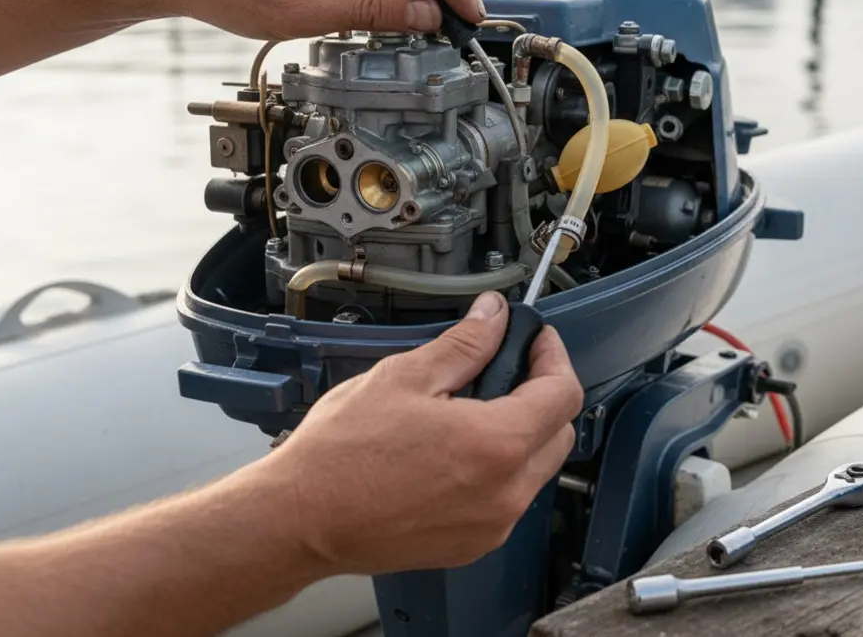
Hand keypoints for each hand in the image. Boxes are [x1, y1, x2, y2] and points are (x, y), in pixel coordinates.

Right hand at [256, 291, 583, 575]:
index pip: (563, 393)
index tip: (535, 340)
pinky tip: (458, 450)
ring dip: (523, 433)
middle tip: (507, 368)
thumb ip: (464, 345)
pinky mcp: (473, 544)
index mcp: (497, 444)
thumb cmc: (341, 455)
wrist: (299, 520)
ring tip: (473, 409)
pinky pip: (509, 499)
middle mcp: (506, 492)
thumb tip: (493, 317)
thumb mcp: (405, 376)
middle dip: (543, 394)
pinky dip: (499, 469)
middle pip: (560, 433)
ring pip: (537, 468)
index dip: (553, 356)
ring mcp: (492, 524)